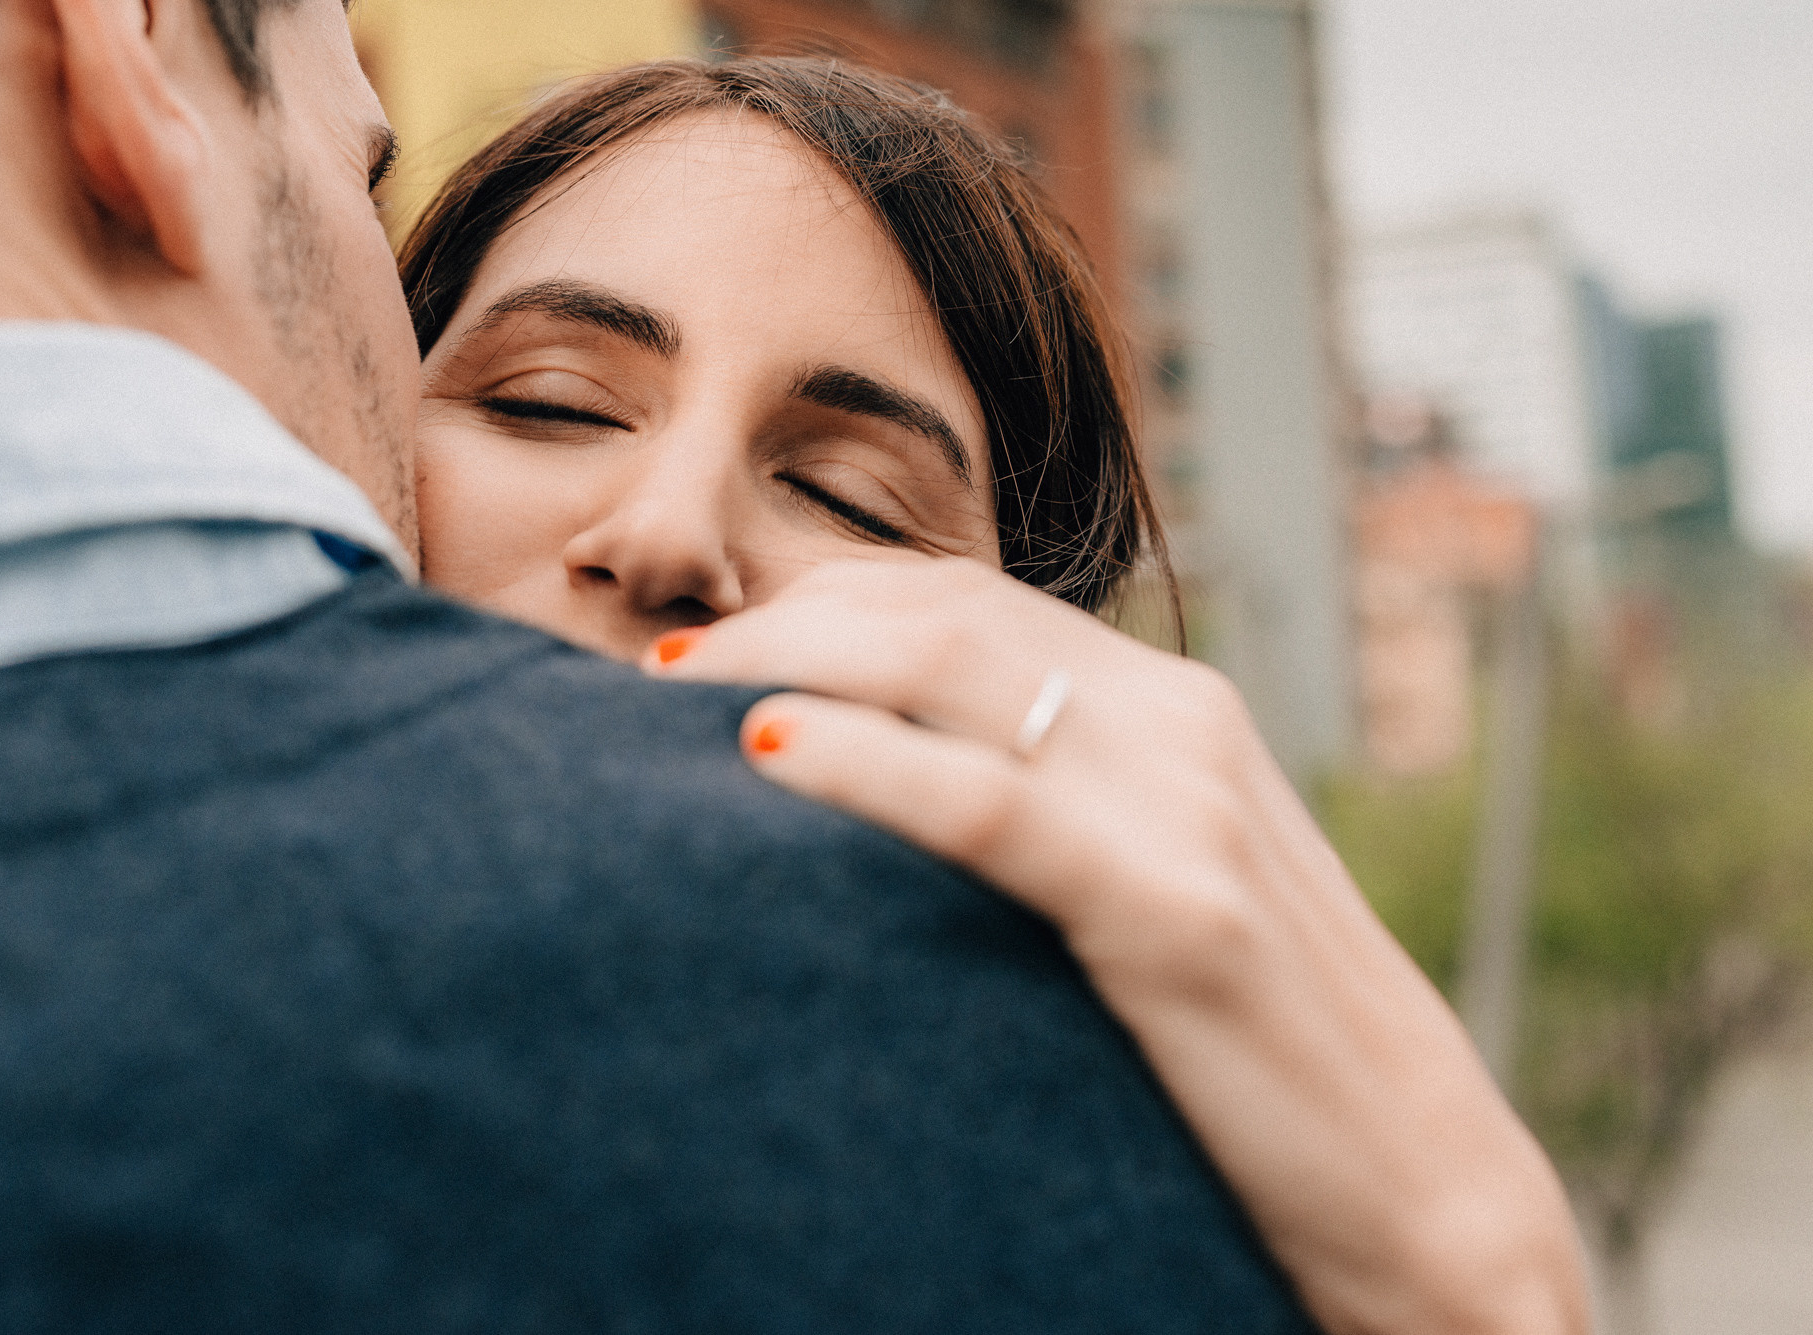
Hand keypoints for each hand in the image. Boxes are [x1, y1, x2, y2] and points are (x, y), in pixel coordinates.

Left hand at [646, 557, 1588, 1334]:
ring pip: (952, 666)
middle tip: (658, 667)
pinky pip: (992, 802)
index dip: (823, 599)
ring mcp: (1186, 802)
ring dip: (789, 661)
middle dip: (782, 617)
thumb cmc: (1259, 1045)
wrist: (1422, 1184)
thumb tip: (901, 787)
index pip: (964, 598)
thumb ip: (1058, 805)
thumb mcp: (1159, 880)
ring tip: (669, 696)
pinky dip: (867, 764)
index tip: (711, 645)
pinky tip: (767, 758)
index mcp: (1172, 707)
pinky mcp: (1177, 905)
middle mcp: (1178, 721)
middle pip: (938, 608)